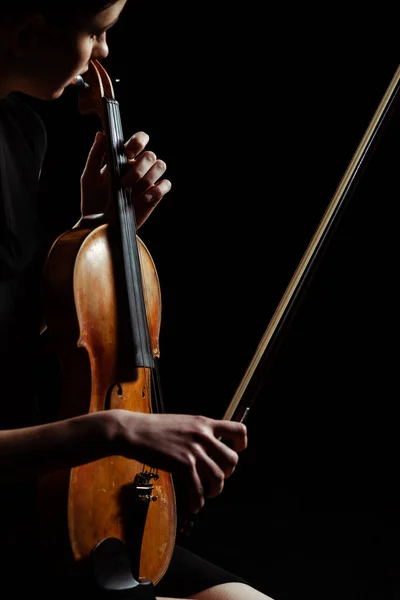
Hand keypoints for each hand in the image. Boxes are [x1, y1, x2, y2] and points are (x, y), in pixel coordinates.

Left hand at [80, 131, 171, 227]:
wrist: (99, 225)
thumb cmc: (93, 200)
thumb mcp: (89, 177)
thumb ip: (95, 155)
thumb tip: (101, 134)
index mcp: (123, 159)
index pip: (139, 140)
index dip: (137, 142)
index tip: (127, 154)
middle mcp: (138, 167)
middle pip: (150, 155)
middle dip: (139, 167)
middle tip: (124, 183)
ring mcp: (147, 181)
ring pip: (161, 166)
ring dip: (148, 176)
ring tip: (131, 191)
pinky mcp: (154, 195)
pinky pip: (166, 185)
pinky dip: (157, 189)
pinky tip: (144, 198)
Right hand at [112, 411, 247, 514]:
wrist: (133, 431)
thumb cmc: (154, 428)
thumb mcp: (183, 423)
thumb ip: (198, 433)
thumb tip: (209, 449)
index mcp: (204, 423)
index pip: (239, 430)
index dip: (240, 445)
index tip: (233, 452)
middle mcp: (203, 435)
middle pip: (232, 460)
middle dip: (226, 474)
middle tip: (215, 478)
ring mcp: (194, 450)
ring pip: (218, 477)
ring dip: (214, 491)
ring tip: (206, 494)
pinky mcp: (182, 464)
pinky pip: (199, 489)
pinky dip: (198, 502)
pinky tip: (194, 505)